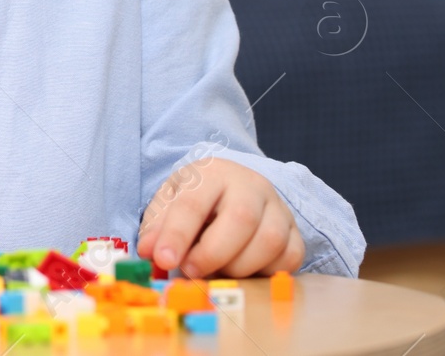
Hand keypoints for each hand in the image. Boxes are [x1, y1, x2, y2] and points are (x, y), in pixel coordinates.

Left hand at [137, 156, 304, 277]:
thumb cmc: (197, 198)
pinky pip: (290, 258)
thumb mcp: (169, 202)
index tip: (163, 260)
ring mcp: (278, 208)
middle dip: (212, 253)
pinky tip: (243, 270)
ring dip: (238, 266)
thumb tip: (149, 252)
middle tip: (190, 271)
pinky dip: (265, 272)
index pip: (194, 204)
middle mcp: (251, 185)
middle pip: (241, 220)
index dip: (177, 235)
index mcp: (212, 173)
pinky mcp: (296, 232)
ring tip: (216, 270)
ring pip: (269, 241)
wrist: (233, 188)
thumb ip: (157, 227)